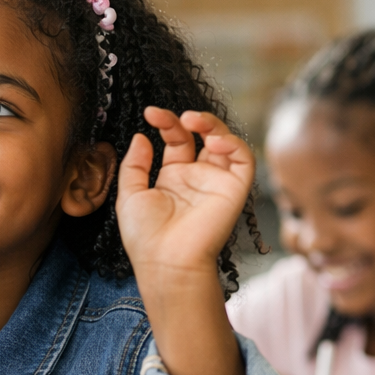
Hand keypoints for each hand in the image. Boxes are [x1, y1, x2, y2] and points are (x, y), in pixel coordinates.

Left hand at [116, 107, 254, 283]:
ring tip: (192, 120)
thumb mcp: (130, 193)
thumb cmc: (145, 236)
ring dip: (212, 124)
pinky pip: (244, 159)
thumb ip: (135, 164)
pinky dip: (233, 143)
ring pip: (225, 142)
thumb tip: (140, 136)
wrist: (165, 261)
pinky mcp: (235, 189)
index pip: (176, 140)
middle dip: (189, 119)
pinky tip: (212, 141)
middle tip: (174, 116)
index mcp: (173, 178)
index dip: (166, 123)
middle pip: (201, 136)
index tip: (150, 113)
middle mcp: (197, 177)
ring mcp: (216, 182)